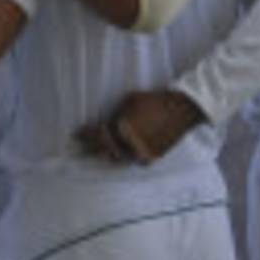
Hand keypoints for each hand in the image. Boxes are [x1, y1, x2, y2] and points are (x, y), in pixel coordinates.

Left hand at [75, 90, 205, 164]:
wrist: (182, 110)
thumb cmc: (155, 101)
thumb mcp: (129, 102)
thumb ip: (115, 116)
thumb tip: (107, 124)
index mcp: (123, 128)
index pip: (98, 135)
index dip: (86, 135)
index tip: (77, 134)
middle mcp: (132, 145)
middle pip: (106, 150)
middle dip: (93, 149)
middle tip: (82, 148)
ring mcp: (143, 153)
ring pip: (119, 158)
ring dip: (108, 154)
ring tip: (97, 153)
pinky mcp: (152, 157)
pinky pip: (133, 159)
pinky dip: (125, 155)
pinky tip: (118, 154)